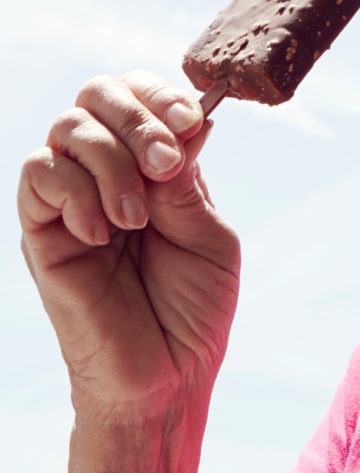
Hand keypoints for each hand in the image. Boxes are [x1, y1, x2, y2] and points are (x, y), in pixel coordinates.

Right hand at [18, 71, 239, 424]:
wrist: (166, 379)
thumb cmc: (193, 311)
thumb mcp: (208, 235)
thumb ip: (187, 181)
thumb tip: (185, 123)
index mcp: (153, 166)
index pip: (141, 93)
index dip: (163, 95)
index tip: (193, 122)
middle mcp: (107, 172)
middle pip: (98, 93)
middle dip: (137, 116)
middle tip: (165, 163)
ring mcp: (71, 200)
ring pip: (67, 128)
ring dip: (111, 161)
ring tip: (137, 217)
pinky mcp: (41, 233)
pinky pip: (38, 175)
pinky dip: (77, 191)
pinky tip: (104, 233)